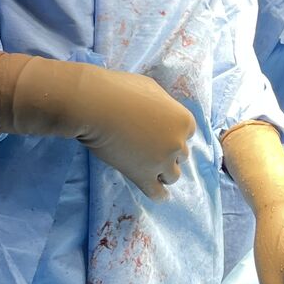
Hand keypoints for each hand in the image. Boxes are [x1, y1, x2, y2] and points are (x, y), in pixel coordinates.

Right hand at [0, 53, 195, 198]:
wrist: (95, 105)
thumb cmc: (120, 90)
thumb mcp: (152, 89)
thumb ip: (164, 105)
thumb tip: (162, 113)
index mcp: (183, 120)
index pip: (187, 134)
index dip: (173, 134)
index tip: (160, 134)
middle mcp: (178, 143)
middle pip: (181, 155)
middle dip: (168, 152)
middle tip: (149, 148)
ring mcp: (162, 162)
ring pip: (172, 176)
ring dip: (163, 172)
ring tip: (150, 169)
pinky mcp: (143, 176)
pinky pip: (158, 193)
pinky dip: (160, 195)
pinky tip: (158, 194)